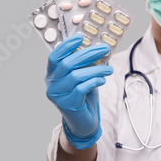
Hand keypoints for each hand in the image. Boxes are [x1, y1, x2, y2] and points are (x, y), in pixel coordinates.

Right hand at [45, 34, 113, 148]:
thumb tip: (96, 47)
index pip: (55, 56)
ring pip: (76, 76)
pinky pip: (82, 88)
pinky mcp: (68, 105)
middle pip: (67, 64)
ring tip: (109, 69)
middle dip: (88, 54)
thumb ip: (83, 65)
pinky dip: (94, 81)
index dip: (66, 46)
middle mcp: (52, 85)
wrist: (84, 123)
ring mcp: (58, 96)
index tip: (81, 37)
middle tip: (104, 50)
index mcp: (52, 75)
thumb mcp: (82, 78)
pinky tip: (102, 80)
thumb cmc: (83, 98)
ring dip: (96, 69)